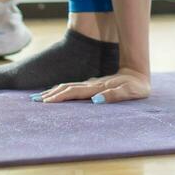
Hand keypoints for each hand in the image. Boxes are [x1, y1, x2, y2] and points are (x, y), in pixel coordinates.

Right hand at [33, 68, 150, 104]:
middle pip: (67, 88)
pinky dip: (63, 90)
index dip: (59, 97)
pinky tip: (58, 93)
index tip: (45, 102)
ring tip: (41, 97)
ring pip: (69, 87)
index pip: (74, 92)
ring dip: (55, 92)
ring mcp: (92, 84)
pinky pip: (74, 88)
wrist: (139, 72)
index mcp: (97, 87)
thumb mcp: (130, 92)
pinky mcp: (94, 85)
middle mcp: (92, 85)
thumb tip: (96, 101)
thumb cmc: (137, 86)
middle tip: (34, 100)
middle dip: (51, 94)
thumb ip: (114, 96)